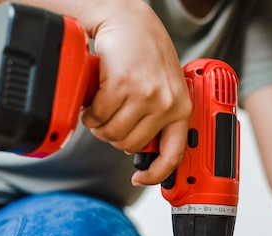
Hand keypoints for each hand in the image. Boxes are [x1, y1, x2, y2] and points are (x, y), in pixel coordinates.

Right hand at [80, 1, 191, 185]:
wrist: (129, 21)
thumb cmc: (146, 54)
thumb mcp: (165, 87)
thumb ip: (159, 117)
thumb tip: (141, 149)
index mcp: (181, 109)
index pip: (173, 155)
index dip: (156, 174)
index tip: (142, 179)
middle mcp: (166, 103)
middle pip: (130, 146)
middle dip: (114, 138)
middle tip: (109, 122)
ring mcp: (145, 94)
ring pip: (112, 133)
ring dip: (99, 126)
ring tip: (101, 110)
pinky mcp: (122, 84)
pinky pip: (98, 116)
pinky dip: (90, 113)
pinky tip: (93, 101)